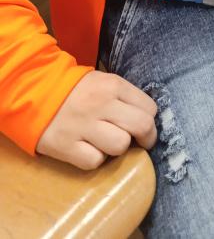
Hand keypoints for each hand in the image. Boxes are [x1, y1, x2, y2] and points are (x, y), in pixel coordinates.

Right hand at [36, 70, 156, 169]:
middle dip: (146, 138)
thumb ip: (125, 97)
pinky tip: (89, 149)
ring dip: (118, 148)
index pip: (149, 108)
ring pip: (120, 145)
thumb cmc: (77, 90)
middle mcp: (101, 104)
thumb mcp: (104, 82)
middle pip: (142, 126)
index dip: (150, 120)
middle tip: (141, 142)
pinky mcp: (66, 146)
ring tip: (108, 142)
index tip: (144, 126)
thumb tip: (147, 118)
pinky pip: (94, 161)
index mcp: (113, 86)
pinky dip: (95, 158)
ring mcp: (83, 126)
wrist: (35, 92)